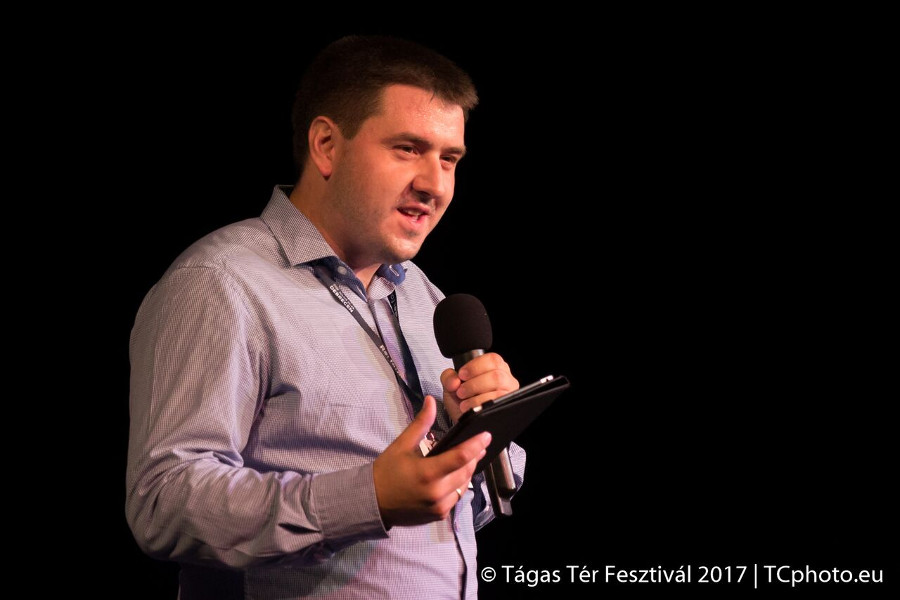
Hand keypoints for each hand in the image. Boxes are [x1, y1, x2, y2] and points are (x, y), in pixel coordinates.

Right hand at [373, 395, 490, 526]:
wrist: (372, 503)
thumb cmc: (386, 472)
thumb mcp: (401, 445)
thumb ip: (421, 424)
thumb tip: (431, 401)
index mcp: (427, 473)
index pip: (460, 457)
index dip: (476, 445)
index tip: (486, 435)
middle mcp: (437, 493)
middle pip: (466, 471)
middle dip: (474, 456)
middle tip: (480, 443)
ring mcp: (439, 507)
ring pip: (464, 485)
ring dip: (468, 471)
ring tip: (470, 457)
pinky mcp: (439, 515)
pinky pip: (456, 497)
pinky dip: (459, 485)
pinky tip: (457, 474)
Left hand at [440, 352, 518, 423]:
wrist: (464, 421)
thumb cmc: (462, 401)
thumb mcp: (452, 386)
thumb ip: (448, 377)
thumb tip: (455, 380)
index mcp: (495, 368)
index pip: (493, 359)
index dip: (475, 366)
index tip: (462, 375)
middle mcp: (506, 379)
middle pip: (496, 375)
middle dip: (474, 384)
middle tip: (461, 391)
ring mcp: (508, 394)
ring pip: (498, 390)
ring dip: (476, 396)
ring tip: (464, 402)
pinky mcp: (506, 407)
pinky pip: (497, 403)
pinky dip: (480, 405)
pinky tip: (471, 409)